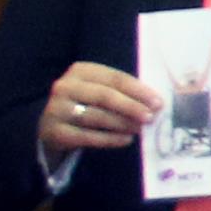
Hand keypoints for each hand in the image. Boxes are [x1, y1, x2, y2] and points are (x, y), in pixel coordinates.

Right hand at [38, 63, 156, 155]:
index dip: (138, 90)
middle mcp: (65, 87)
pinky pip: (87, 136)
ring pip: (96, 116)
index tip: (158, 102)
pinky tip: (126, 140)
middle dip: (131, 107)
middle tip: (151, 117)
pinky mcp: (55, 132)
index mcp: (81, 71)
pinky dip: (110, 139)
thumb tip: (156, 103)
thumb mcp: (100, 91)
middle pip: (104, 96)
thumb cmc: (86, 105)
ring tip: (140, 129)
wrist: (52, 126)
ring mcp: (57, 109)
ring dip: (122, 123)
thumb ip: (123, 92)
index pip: (115, 78)